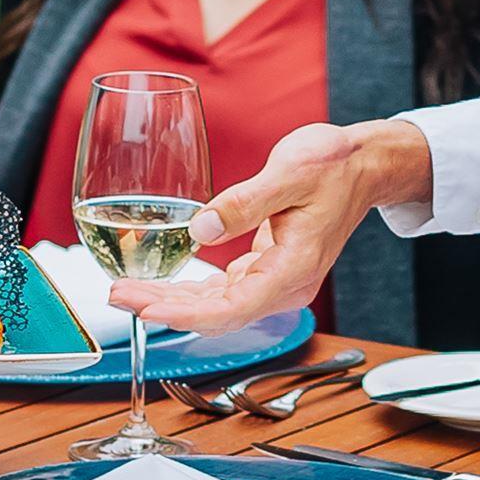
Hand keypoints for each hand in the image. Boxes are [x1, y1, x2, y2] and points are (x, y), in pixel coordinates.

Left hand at [148, 121, 433, 329]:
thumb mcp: (289, 173)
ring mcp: (276, 281)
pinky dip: (192, 290)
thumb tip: (200, 230)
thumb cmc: (333, 165)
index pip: (231, 309)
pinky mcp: (267, 270)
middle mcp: (285, 286)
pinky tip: (163, 284)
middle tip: (117, 295)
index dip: (184, 314)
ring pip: (217, 305)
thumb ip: (244, 203)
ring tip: (128, 291)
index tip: (144, 307)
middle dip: (165, 308)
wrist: (362, 166)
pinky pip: (224, 291)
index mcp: (292, 270)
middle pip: (217, 313)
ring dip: (174, 300)